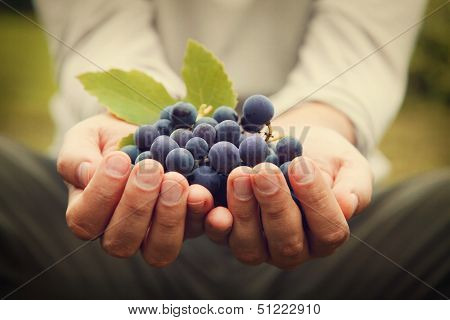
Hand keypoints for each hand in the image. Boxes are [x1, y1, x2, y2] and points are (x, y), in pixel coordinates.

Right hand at [57, 113, 212, 266]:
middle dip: (137, 206)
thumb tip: (85, 173)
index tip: (119, 159)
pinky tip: (201, 192)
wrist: (150, 130)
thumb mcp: (88, 136)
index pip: (86, 221)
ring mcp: (157, 232)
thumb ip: (76, 156)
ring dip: (169, 217)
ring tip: (176, 180)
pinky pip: (196, 230)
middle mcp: (122, 232)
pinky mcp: (188, 224)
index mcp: (90, 214)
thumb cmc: (112, 137)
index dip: (101, 194)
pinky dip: (201, 214)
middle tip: (151, 169)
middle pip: (122, 242)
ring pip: (160, 250)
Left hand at [204, 104, 372, 268]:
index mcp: (325, 235)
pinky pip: (218, 233)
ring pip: (249, 244)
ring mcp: (258, 244)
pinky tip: (204, 195)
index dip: (315, 200)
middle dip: (274, 205)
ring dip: (242, 211)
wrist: (294, 146)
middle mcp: (292, 248)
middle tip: (264, 171)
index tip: (302, 165)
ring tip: (240, 174)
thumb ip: (354, 187)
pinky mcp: (229, 231)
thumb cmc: (326, 158)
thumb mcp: (349, 167)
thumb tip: (347, 206)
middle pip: (285, 241)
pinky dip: (210, 217)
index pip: (328, 229)